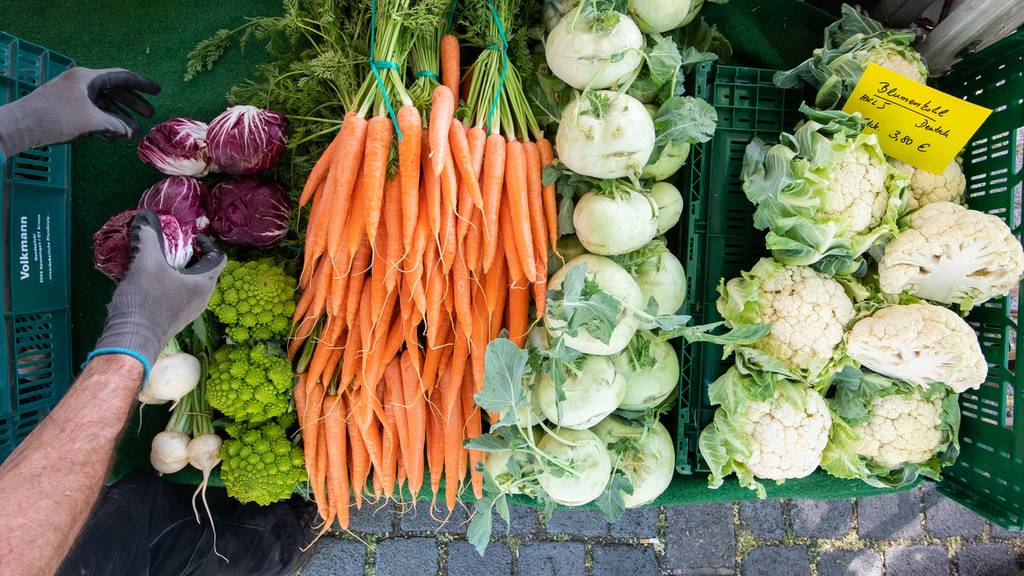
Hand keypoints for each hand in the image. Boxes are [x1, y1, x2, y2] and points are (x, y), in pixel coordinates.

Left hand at [0, 67, 160, 156]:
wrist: (23, 126)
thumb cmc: (57, 117)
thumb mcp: (92, 120)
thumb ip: (116, 125)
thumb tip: (134, 132)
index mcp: (88, 78)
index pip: (121, 77)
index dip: (142, 84)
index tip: (158, 91)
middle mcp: (83, 85)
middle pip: (115, 92)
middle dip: (133, 105)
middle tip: (150, 115)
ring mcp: (75, 98)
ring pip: (105, 106)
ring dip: (120, 119)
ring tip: (133, 134)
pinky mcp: (70, 111)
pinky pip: (94, 115)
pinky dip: (106, 125)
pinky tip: (113, 138)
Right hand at [96, 210, 225, 365]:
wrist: (131, 341)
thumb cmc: (145, 301)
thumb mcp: (146, 262)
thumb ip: (147, 236)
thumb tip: (145, 216)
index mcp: (204, 284)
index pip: (219, 258)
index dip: (208, 243)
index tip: (191, 236)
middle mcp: (201, 299)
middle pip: (203, 270)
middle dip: (189, 254)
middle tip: (172, 243)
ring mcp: (188, 311)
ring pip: (189, 283)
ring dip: (177, 268)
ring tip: (157, 257)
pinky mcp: (173, 318)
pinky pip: (177, 294)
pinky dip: (168, 281)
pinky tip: (147, 277)